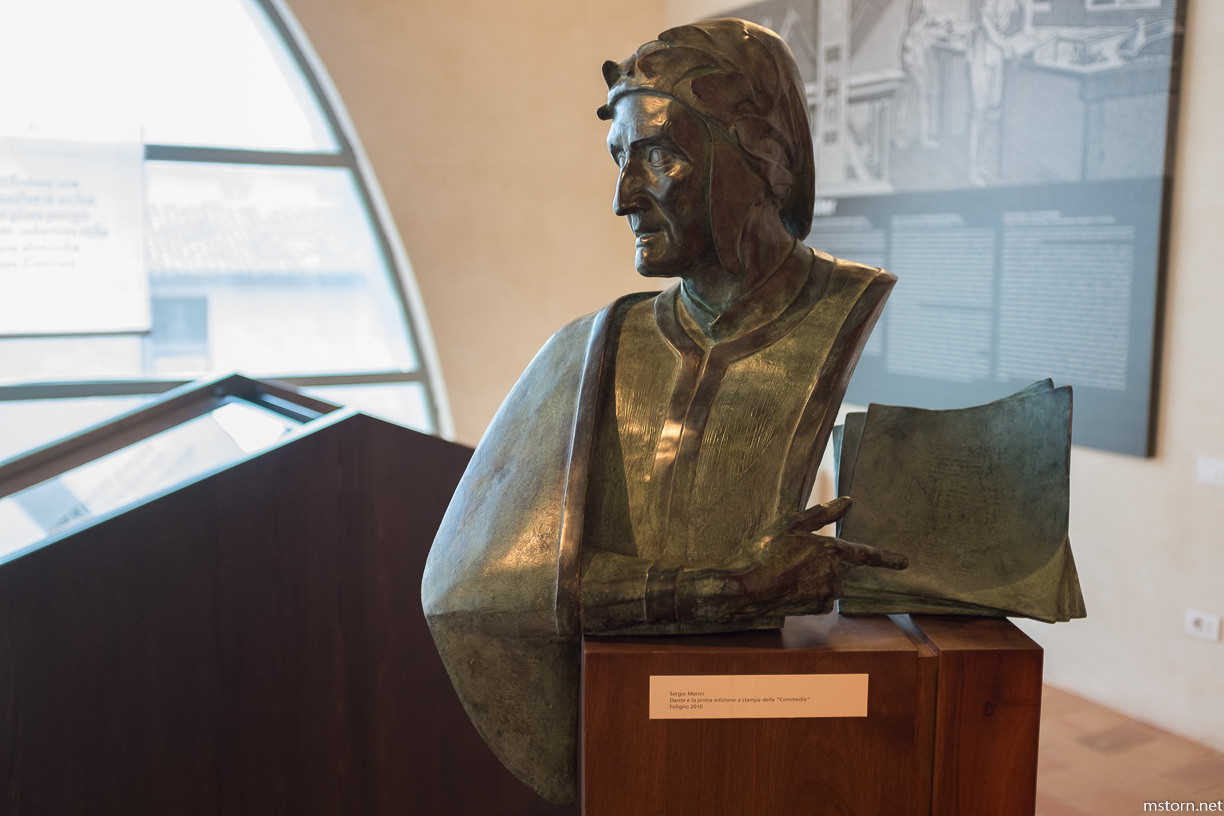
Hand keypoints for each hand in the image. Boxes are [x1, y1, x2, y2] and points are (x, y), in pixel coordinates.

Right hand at [736, 497, 907, 617]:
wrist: (748, 587)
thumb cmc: (767, 551)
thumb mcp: (792, 524)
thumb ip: (823, 513)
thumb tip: (848, 501)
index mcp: (833, 550)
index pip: (868, 554)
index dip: (888, 559)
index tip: (904, 562)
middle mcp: (836, 574)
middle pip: (839, 567)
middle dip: (823, 562)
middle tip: (794, 558)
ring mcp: (828, 593)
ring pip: (830, 582)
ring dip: (815, 576)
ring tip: (788, 571)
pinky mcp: (818, 608)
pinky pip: (821, 597)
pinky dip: (809, 591)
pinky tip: (790, 586)